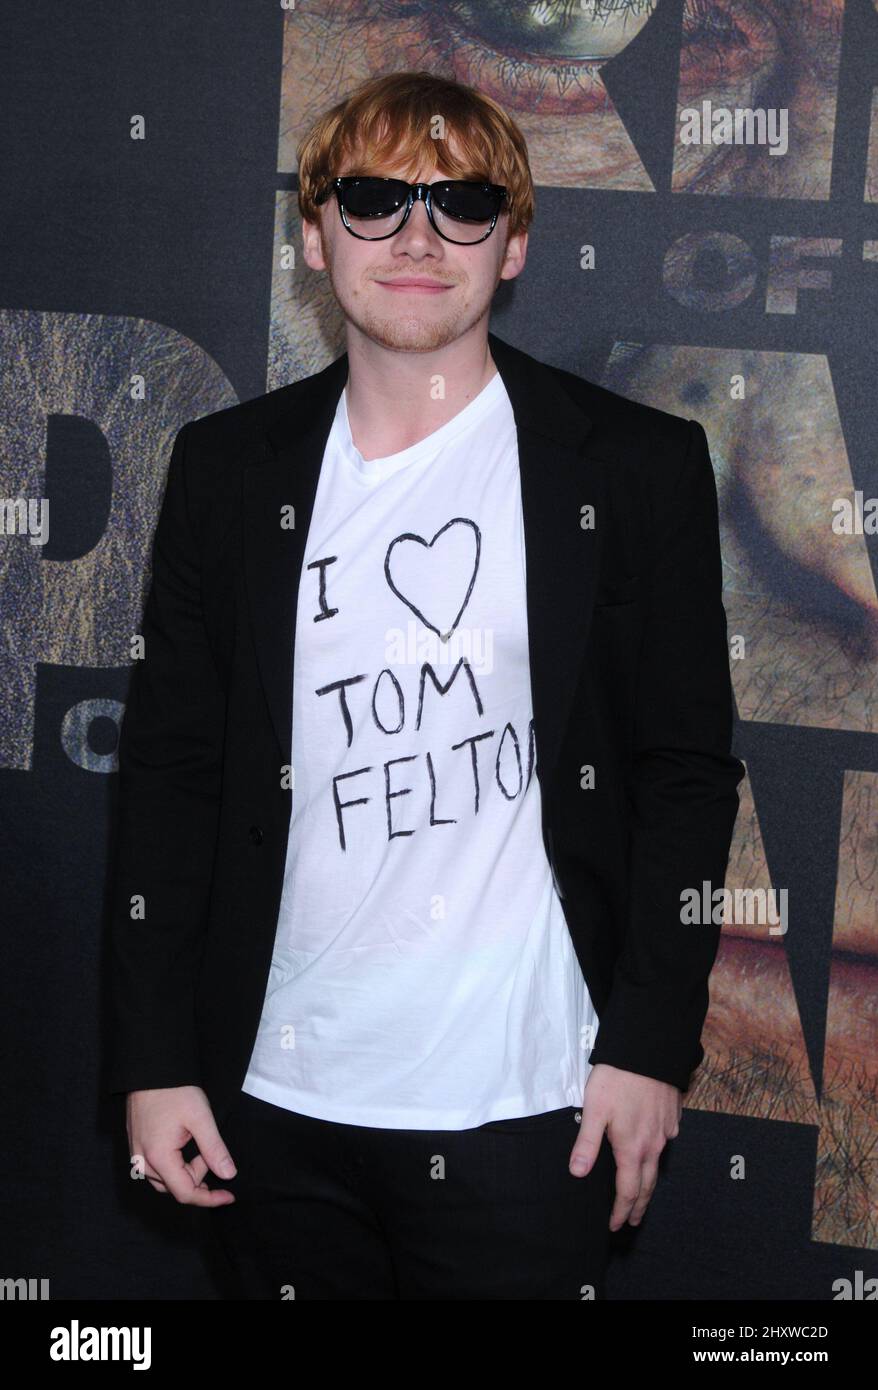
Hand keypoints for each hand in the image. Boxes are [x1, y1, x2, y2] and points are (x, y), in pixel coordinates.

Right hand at [126, 1085, 236, 1206]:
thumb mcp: (201, 1118)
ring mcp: (137, 1152)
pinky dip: (174, 1164)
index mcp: (158, 1157)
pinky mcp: (137, 1144)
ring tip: (199, 1147)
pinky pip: (155, 1166)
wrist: (151, 1069)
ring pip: (164, 1179)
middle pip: (174, 1187)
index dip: (209, 1199)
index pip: (185, 1193)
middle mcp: (142, 1160)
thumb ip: (214, 1149)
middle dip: (198, 1178)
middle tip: (211, 1153)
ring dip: (186, 1170)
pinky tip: (185, 1145)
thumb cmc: (174, 1091)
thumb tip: (228, 1175)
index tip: (229, 1196)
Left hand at [568, 1063, 681, 1230]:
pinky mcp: (673, 1117)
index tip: (614, 1225)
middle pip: (648, 1185)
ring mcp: (666, 1131)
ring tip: (641, 1193)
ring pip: (658, 1165)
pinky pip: (666, 1143)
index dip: (621, 1210)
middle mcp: (654, 1145)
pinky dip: (657, 1155)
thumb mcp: (594, 1110)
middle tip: (631, 1221)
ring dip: (649, 1183)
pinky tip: (651, 1151)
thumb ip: (587, 1143)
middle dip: (639, 1206)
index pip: (628, 1190)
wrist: (648, 1051)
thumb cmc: (617, 1079)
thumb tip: (578, 1174)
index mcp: (632, 1148)